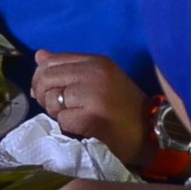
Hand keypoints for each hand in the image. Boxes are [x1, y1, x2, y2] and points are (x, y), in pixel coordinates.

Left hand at [32, 50, 154, 168]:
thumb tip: (39, 56)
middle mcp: (96, 73)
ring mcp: (94, 94)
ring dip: (57, 113)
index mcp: (98, 61)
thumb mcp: (99, 80)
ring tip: (76, 117)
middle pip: (47, 78)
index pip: (53, 61)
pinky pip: (62, 119)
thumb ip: (69, 67)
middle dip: (44, 95)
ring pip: (52, 99)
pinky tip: (84, 128)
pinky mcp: (92, 117)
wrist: (150, 133)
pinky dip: (68, 127)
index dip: (42, 77)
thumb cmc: (123, 108)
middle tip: (57, 108)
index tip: (47, 92)